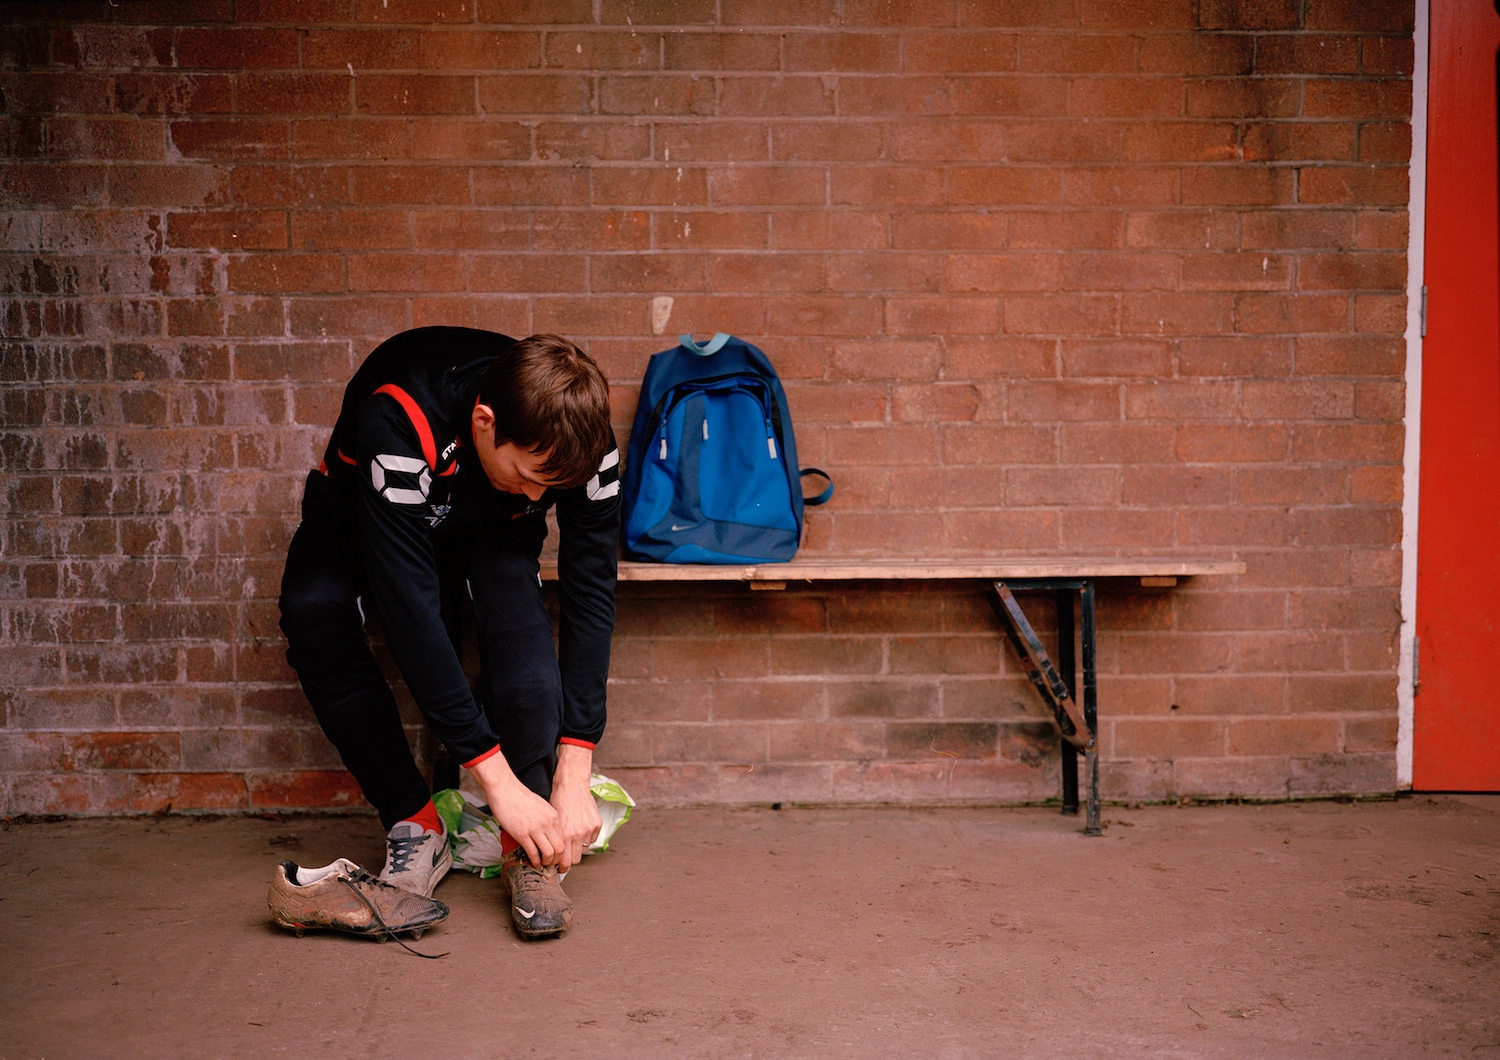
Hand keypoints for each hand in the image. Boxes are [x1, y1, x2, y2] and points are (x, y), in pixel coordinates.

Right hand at [467, 751, 561, 867]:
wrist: (505, 789)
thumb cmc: (520, 796)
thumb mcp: (541, 806)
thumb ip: (547, 819)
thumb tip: (547, 834)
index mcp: (554, 815)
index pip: (564, 838)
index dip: (561, 850)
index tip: (556, 856)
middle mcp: (547, 823)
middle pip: (560, 848)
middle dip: (556, 860)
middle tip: (551, 864)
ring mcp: (535, 829)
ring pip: (549, 853)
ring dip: (546, 862)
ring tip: (542, 864)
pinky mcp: (522, 834)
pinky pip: (533, 853)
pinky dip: (534, 861)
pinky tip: (532, 862)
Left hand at [551, 742, 601, 872]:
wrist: (572, 785)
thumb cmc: (558, 802)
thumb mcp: (552, 823)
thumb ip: (555, 839)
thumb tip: (554, 855)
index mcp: (564, 835)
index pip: (564, 862)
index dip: (561, 868)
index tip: (558, 868)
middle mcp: (577, 834)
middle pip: (575, 860)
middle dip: (569, 860)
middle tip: (564, 857)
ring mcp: (589, 829)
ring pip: (584, 849)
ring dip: (578, 847)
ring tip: (572, 837)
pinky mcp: (597, 824)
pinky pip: (592, 839)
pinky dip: (586, 837)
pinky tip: (580, 828)